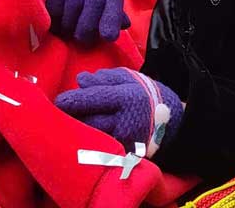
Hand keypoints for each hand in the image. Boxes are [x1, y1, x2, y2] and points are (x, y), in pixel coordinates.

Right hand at [38, 0, 129, 43]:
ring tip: (65, 32)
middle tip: (81, 39)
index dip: (112, 18)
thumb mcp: (100, 4)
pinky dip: (55, 15)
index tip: (108, 37)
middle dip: (88, 25)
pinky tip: (54, 21)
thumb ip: (112, 15)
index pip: (114, 0)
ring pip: (75, 3)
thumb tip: (124, 24)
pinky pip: (56, 1)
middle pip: (95, 1)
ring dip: (69, 23)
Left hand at [55, 68, 183, 153]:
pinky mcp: (126, 155)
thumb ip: (105, 78)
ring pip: (93, 137)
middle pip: (89, 121)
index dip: (72, 100)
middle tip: (58, 114)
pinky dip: (90, 143)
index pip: (93, 99)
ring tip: (67, 126)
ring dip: (78, 132)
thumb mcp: (130, 79)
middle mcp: (125, 121)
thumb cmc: (148, 96)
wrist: (176, 124)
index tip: (57, 101)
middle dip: (71, 118)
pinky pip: (102, 149)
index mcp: (126, 98)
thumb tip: (81, 80)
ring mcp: (126, 141)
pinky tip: (82, 139)